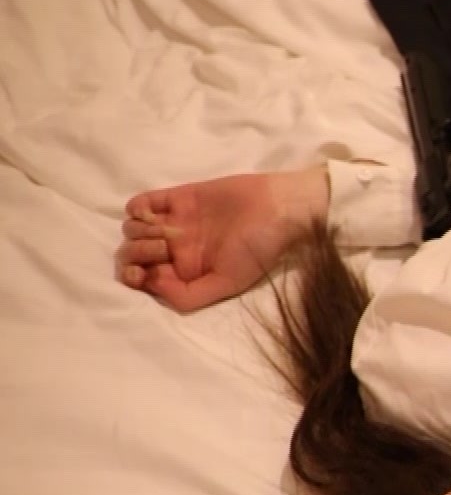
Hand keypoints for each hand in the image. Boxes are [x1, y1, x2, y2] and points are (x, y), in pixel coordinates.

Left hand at [116, 166, 328, 311]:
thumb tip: (151, 284)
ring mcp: (173, 223)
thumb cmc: (257, 250)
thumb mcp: (228, 284)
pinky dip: (137, 209)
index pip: (142, 279)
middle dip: (136, 253)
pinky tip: (154, 214)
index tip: (142, 273)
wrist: (277, 209)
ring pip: (131, 230)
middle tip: (164, 249)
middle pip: (130, 254)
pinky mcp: (176, 198)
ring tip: (168, 230)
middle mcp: (175, 250)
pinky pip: (139, 203)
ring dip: (140, 232)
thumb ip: (188, 296)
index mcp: (186, 273)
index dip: (133, 277)